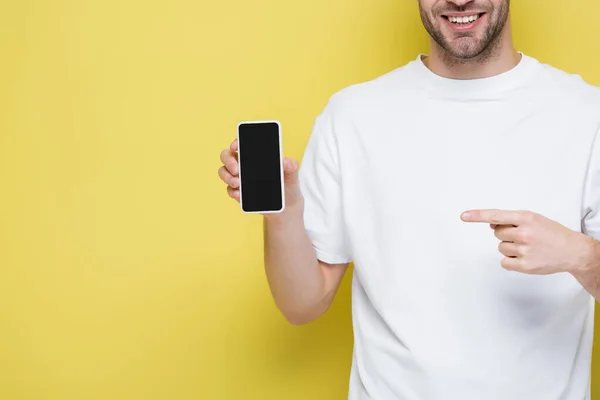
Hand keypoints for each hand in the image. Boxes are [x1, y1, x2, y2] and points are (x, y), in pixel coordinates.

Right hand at [218, 138, 302, 211]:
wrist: (287, 204)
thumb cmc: (288, 183)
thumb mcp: (292, 173)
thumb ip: (291, 165)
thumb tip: (284, 161)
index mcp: (256, 155)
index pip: (242, 144)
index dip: (236, 142)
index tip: (235, 146)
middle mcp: (244, 164)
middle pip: (227, 156)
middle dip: (228, 161)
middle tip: (236, 170)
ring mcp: (239, 178)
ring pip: (224, 172)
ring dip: (227, 176)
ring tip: (237, 183)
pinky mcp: (239, 192)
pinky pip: (230, 190)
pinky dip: (232, 191)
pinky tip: (239, 194)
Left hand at [460, 209, 593, 274]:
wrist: (572, 250)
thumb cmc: (551, 233)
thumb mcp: (533, 219)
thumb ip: (511, 220)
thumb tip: (491, 223)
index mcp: (525, 218)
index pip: (496, 215)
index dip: (477, 215)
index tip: (463, 216)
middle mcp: (524, 233)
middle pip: (497, 233)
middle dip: (506, 235)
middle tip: (524, 237)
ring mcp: (524, 250)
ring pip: (501, 247)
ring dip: (510, 248)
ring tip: (528, 247)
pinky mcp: (525, 265)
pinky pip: (504, 262)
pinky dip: (511, 261)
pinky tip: (525, 258)